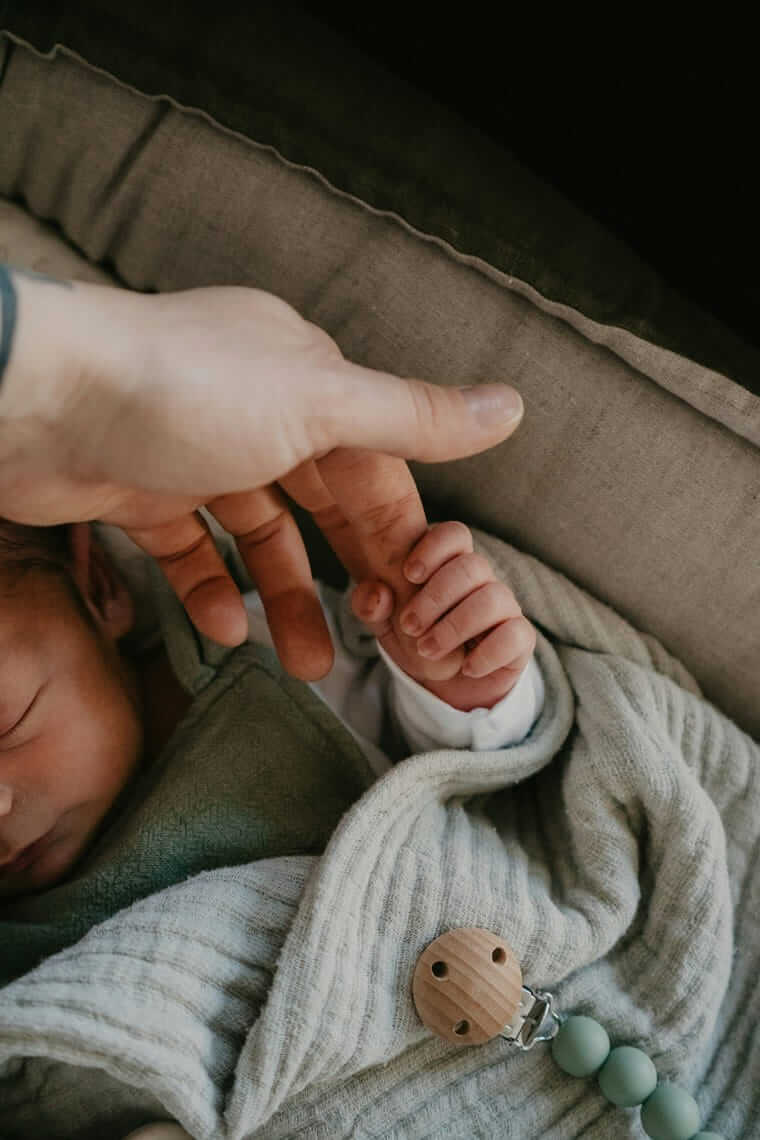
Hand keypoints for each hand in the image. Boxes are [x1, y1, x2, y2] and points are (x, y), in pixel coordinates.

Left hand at [0, 270, 523, 679]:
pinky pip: (190, 550)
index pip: (375, 465)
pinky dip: (210, 588)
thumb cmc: (181, 391)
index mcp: (306, 382)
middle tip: (374, 642)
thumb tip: (512, 407)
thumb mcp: (317, 403)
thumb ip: (412, 417)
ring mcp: (194, 454)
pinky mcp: (139, 492)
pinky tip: (222, 628)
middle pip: (321, 505)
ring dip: (283, 598)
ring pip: (258, 537)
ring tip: (304, 665)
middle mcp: (255, 412)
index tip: (419, 598)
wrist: (30, 398)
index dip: (401, 532)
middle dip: (348, 575)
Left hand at [350, 521, 536, 710]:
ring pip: (494, 597)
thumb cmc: (415, 639)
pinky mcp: (520, 638)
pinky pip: (516, 634)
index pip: (454, 535)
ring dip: (455, 626)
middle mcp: (481, 579)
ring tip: (427, 649)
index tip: (409, 574)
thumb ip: (372, 604)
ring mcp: (504, 606)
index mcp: (449, 563)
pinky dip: (488, 653)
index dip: (434, 547)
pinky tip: (466, 668)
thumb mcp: (385, 624)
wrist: (442, 686)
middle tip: (409, 626)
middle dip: (435, 597)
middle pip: (472, 566)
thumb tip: (376, 594)